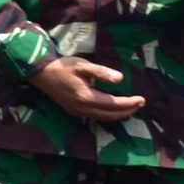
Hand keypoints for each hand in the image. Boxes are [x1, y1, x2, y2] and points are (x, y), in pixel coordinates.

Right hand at [30, 56, 145, 121]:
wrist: (41, 74)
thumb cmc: (63, 67)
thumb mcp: (83, 65)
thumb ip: (102, 72)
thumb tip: (120, 79)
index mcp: (86, 97)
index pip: (113, 103)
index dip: (129, 103)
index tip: (142, 99)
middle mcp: (82, 108)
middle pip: (110, 115)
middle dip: (127, 111)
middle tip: (140, 104)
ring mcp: (77, 112)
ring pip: (103, 118)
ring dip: (118, 115)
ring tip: (130, 108)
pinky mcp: (73, 111)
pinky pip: (95, 117)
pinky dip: (107, 115)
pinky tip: (112, 109)